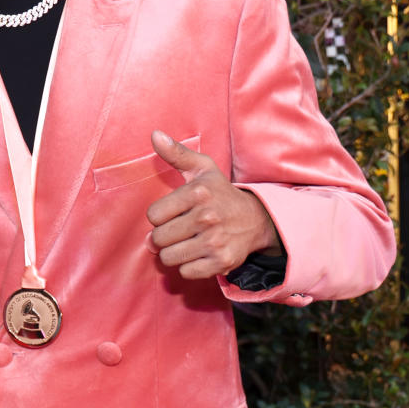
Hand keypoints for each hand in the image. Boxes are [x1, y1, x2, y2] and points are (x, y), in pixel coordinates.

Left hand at [145, 130, 279, 278]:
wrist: (255, 219)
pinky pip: (186, 272)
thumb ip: (176, 153)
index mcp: (199, 193)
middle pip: (159, 239)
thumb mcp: (202, 169)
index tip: (171, 213)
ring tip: (184, 242)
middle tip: (175, 230)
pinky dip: (187, 266)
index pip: (153, 215)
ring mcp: (215, 241)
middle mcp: (207, 217)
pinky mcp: (221, 262)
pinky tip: (197, 253)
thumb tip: (155, 134)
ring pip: (169, 257)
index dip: (159, 216)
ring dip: (172, 253)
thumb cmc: (220, 193)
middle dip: (162, 237)